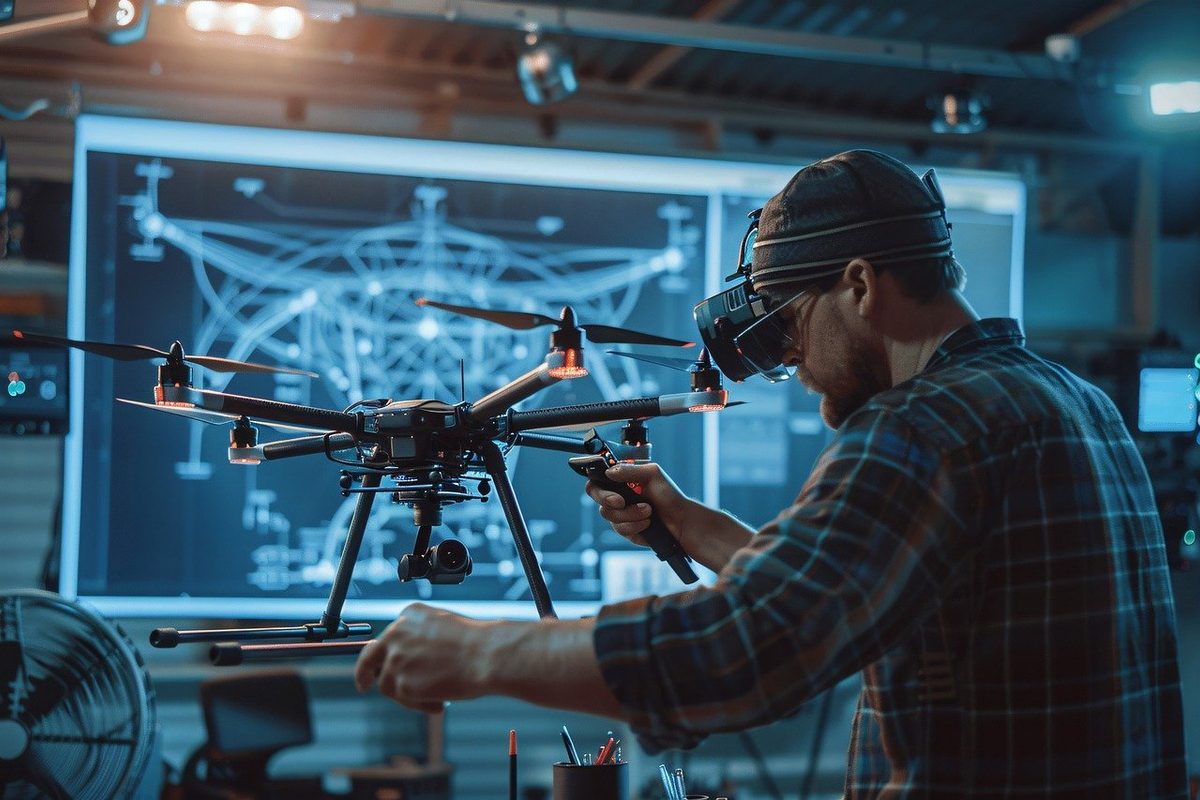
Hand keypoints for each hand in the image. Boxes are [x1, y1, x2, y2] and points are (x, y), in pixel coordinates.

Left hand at [354, 603, 485, 713]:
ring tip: (436, 696)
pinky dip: (420, 705)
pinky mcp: (402, 684)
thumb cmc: (475, 642)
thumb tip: (409, 661)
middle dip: (364, 673)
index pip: (388, 637)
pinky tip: (439, 703)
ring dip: (407, 695)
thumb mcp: (443, 626)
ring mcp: (396, 659)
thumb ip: (420, 638)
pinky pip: (404, 700)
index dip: (387, 654)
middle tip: (363, 685)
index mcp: (408, 615)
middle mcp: (396, 633)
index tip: (384, 662)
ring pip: (387, 684)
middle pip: (370, 657)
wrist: (486, 655)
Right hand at [585, 462, 687, 547]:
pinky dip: (635, 526)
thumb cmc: (669, 495)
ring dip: (630, 514)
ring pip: (609, 515)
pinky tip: (648, 523)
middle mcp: (618, 496)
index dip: (597, 486)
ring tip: (648, 511)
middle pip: (596, 498)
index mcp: (621, 480)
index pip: (597, 480)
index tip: (612, 489)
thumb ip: (630, 470)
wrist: (681, 520)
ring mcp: (620, 514)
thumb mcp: (652, 474)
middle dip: (608, 500)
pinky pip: (620, 529)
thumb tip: (608, 472)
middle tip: (622, 501)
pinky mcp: (626, 530)